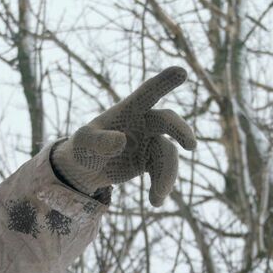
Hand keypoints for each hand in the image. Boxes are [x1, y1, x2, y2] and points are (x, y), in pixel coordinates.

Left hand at [51, 66, 197, 205]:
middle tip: (190, 145)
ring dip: (167, 175)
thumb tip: (121, 141)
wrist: (85, 169)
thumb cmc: (83, 148)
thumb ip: (99, 141)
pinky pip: (165, 171)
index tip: (182, 71)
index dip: (164, 82)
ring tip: (156, 198)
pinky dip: (163, 186)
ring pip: (168, 153)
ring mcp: (150, 141)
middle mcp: (143, 122)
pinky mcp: (151, 160)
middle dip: (180, 130)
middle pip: (167, 120)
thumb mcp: (83, 144)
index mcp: (127, 110)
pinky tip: (155, 201)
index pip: (148, 92)